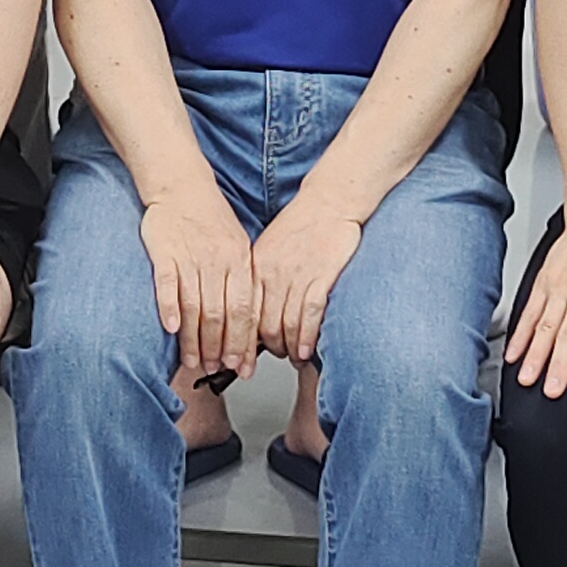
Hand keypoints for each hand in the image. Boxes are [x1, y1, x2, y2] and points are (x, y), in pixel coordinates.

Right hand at [139, 188, 257, 383]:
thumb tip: (247, 322)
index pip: (244, 310)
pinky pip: (167, 283)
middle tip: (216, 370)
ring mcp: (190, 256)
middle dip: (219, 347)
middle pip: (220, 313)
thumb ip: (241, 281)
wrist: (182, 185)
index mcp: (239, 261)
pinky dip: (168, 307)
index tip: (241, 366)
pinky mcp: (164, 251)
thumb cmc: (210, 220)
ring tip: (193, 361)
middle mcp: (217, 261)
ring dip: (193, 338)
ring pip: (194, 305)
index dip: (243, 342)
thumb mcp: (238, 245)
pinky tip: (169, 329)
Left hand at [251, 203, 363, 363]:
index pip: (241, 314)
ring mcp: (296, 276)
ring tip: (291, 358)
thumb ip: (258, 279)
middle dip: (261, 352)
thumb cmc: (300, 226)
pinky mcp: (320, 276)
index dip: (238, 343)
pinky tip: (306, 350)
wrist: (328, 202)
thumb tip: (249, 313)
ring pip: (285, 324)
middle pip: (260, 325)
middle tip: (266, 364)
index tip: (237, 361)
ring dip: (287, 349)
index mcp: (254, 267)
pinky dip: (307, 337)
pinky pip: (309, 314)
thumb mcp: (268, 249)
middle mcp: (271, 274)